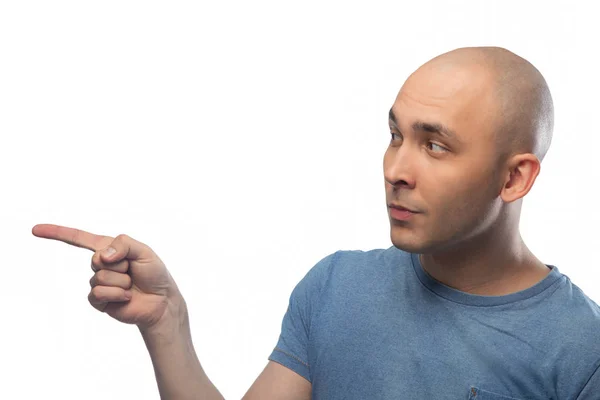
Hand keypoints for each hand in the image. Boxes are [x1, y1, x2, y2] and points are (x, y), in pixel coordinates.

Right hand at [32, 224, 184, 330]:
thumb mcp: (144, 251)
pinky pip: (98, 294)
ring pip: (99, 278)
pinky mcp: (99, 301)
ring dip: (121, 282)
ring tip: (131, 286)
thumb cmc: (154, 274)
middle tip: (133, 271)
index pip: (80, 238)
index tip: (35, 230)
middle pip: (95, 259)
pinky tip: (127, 297)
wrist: (161, 301)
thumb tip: (101, 255)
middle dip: (120, 264)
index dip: (57, 233)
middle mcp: (101, 265)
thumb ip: (123, 245)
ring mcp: (99, 283)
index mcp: (109, 249)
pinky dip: (116, 295)